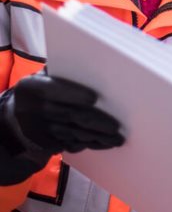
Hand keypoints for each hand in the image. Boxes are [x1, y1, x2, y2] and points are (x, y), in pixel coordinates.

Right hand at [5, 73, 124, 154]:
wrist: (15, 117)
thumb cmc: (40, 91)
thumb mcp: (43, 77)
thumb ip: (62, 72)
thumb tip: (93, 66)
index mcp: (32, 87)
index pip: (53, 90)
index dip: (74, 94)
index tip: (94, 98)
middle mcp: (31, 109)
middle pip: (69, 115)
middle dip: (96, 122)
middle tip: (116, 126)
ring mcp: (38, 130)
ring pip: (72, 134)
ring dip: (96, 137)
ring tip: (116, 138)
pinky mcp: (43, 144)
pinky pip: (69, 145)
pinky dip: (88, 144)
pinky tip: (103, 143)